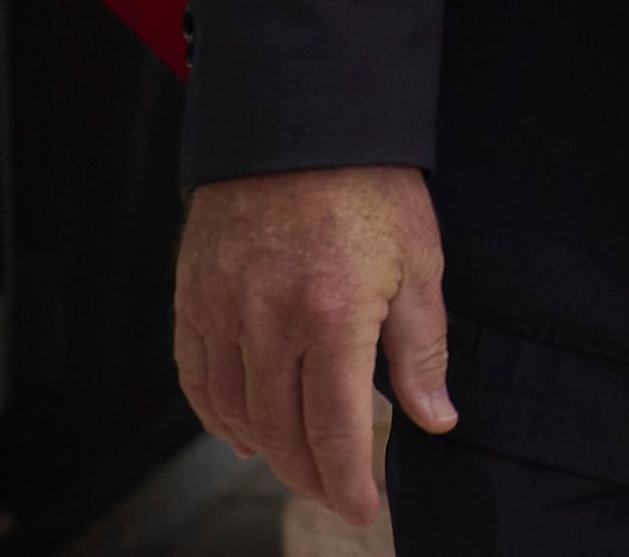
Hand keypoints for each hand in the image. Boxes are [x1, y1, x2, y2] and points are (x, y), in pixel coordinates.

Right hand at [172, 165, 454, 525]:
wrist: (303, 120)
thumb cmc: (372, 188)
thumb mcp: (419, 263)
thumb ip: (422, 350)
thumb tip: (436, 419)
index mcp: (333, 319)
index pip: (336, 430)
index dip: (349, 481)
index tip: (363, 508)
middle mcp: (269, 323)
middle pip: (282, 431)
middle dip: (311, 474)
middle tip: (335, 492)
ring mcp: (222, 310)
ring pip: (234, 410)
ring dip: (265, 449)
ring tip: (296, 464)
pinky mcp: (192, 295)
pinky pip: (195, 375)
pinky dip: (215, 413)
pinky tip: (240, 430)